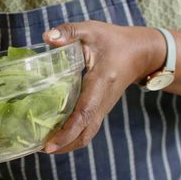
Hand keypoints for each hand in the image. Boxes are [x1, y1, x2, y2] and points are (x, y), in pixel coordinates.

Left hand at [41, 21, 164, 153]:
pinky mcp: (101, 109)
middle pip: (84, 133)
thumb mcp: (92, 30)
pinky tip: (54, 135)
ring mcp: (103, 108)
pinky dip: (72, 136)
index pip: (84, 114)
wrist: (142, 53)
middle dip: (63, 145)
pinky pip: (87, 128)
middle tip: (38, 149)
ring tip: (42, 146)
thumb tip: (48, 37)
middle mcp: (102, 102)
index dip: (67, 132)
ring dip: (67, 144)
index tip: (49, 145)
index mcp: (99, 84)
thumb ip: (70, 32)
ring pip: (86, 134)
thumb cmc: (115, 41)